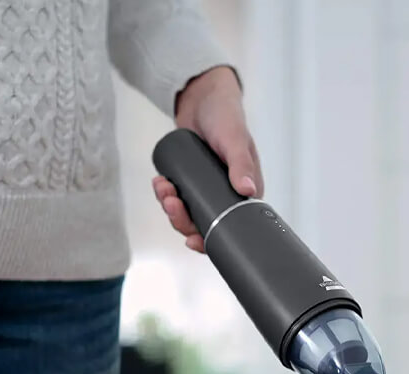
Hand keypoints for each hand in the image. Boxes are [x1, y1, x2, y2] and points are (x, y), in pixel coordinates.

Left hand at [153, 66, 263, 252]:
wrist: (203, 96)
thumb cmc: (226, 116)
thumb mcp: (234, 139)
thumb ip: (241, 164)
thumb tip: (248, 191)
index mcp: (246, 193)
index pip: (231, 227)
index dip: (211, 239)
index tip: (193, 241)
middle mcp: (227, 195)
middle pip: (204, 225)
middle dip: (183, 220)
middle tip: (171, 202)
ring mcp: (207, 190)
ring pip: (187, 214)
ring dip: (171, 207)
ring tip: (163, 187)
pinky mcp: (190, 182)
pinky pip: (176, 199)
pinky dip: (165, 195)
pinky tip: (160, 182)